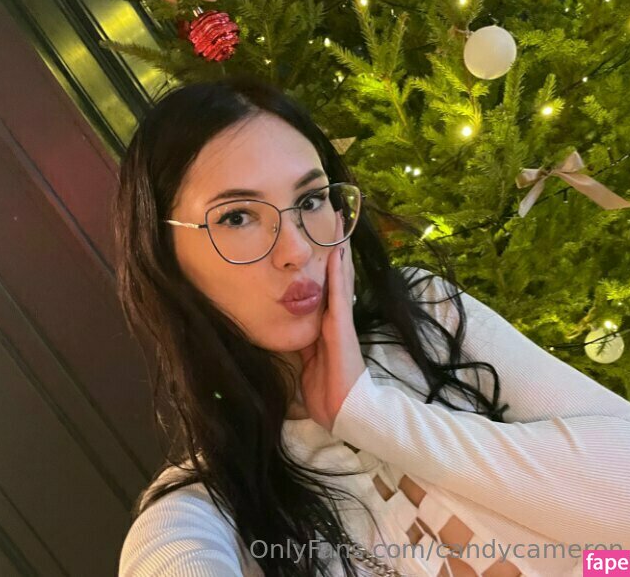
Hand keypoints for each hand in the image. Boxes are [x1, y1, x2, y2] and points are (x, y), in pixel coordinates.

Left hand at [297, 211, 365, 430]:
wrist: (343, 412)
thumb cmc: (325, 390)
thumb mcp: (306, 359)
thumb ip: (301, 340)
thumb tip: (285, 326)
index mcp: (328, 323)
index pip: (327, 284)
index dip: (327, 260)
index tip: (323, 235)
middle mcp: (337, 316)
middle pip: (337, 274)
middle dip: (337, 247)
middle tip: (336, 216)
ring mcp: (342, 320)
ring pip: (340, 278)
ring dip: (340, 251)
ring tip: (339, 224)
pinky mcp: (342, 328)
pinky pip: (339, 296)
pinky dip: (338, 274)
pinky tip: (336, 254)